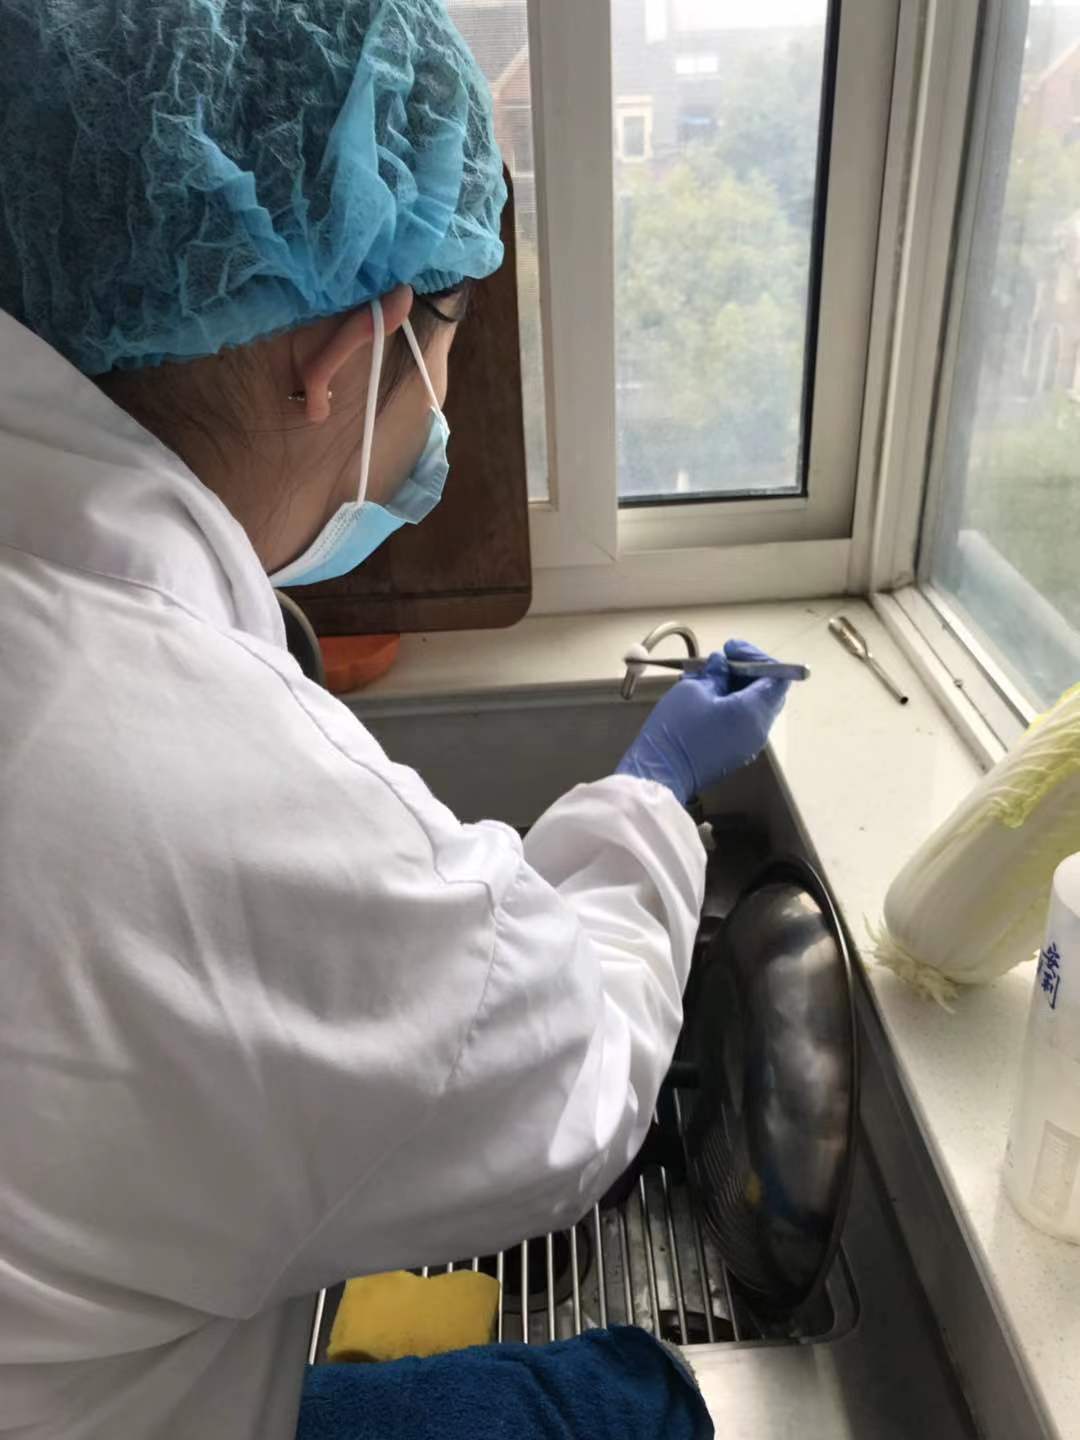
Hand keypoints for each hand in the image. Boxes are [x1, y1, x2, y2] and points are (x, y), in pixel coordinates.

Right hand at [615, 639, 789, 804]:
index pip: (778, 676)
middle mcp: (759, 730)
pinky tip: (705, 699)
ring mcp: (748, 745)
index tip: (731, 650)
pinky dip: (731, 705)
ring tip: (706, 679)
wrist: (661, 775)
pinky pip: (742, 722)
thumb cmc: (676, 730)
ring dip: (736, 688)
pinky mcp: (735, 754)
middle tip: (720, 662)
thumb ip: (714, 673)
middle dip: (746, 672)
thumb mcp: (693, 690)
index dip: (757, 657)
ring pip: (754, 707)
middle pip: (768, 692)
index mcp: (754, 711)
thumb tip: (721, 665)